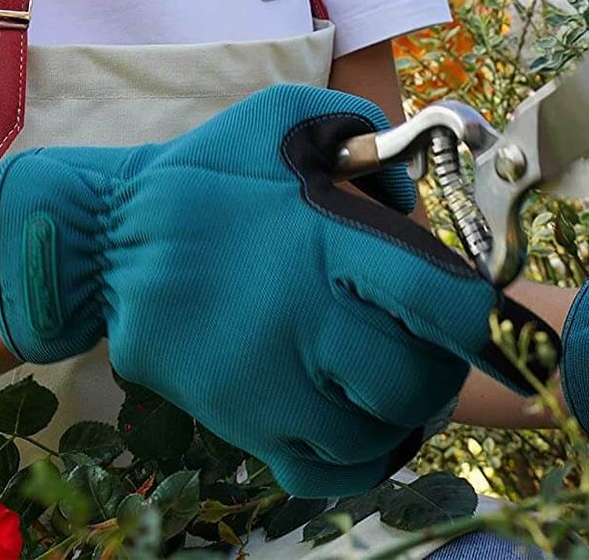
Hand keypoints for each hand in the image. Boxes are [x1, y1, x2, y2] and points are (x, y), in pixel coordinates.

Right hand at [0, 83, 544, 497]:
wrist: (107, 240)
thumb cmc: (210, 171)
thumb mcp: (292, 118)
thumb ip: (371, 142)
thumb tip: (418, 199)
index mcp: (328, 241)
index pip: (443, 305)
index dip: (480, 313)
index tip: (481, 305)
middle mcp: (307, 321)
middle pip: (418, 381)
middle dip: (445, 363)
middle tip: (438, 342)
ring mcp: (272, 382)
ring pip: (378, 433)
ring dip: (405, 410)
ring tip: (399, 375)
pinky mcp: (243, 422)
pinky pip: (326, 470)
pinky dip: (360, 455)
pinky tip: (362, 419)